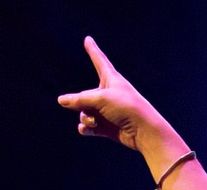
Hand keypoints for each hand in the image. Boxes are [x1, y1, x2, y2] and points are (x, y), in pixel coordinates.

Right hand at [57, 36, 171, 152]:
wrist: (144, 132)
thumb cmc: (126, 108)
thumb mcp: (100, 99)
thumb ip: (79, 99)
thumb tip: (60, 100)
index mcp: (111, 78)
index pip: (99, 60)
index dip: (92, 50)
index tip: (88, 40)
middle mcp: (108, 93)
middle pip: (85, 95)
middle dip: (81, 103)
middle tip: (90, 109)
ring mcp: (107, 111)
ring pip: (85, 111)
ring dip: (85, 117)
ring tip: (92, 121)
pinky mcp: (107, 126)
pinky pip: (89, 126)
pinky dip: (86, 128)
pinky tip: (84, 129)